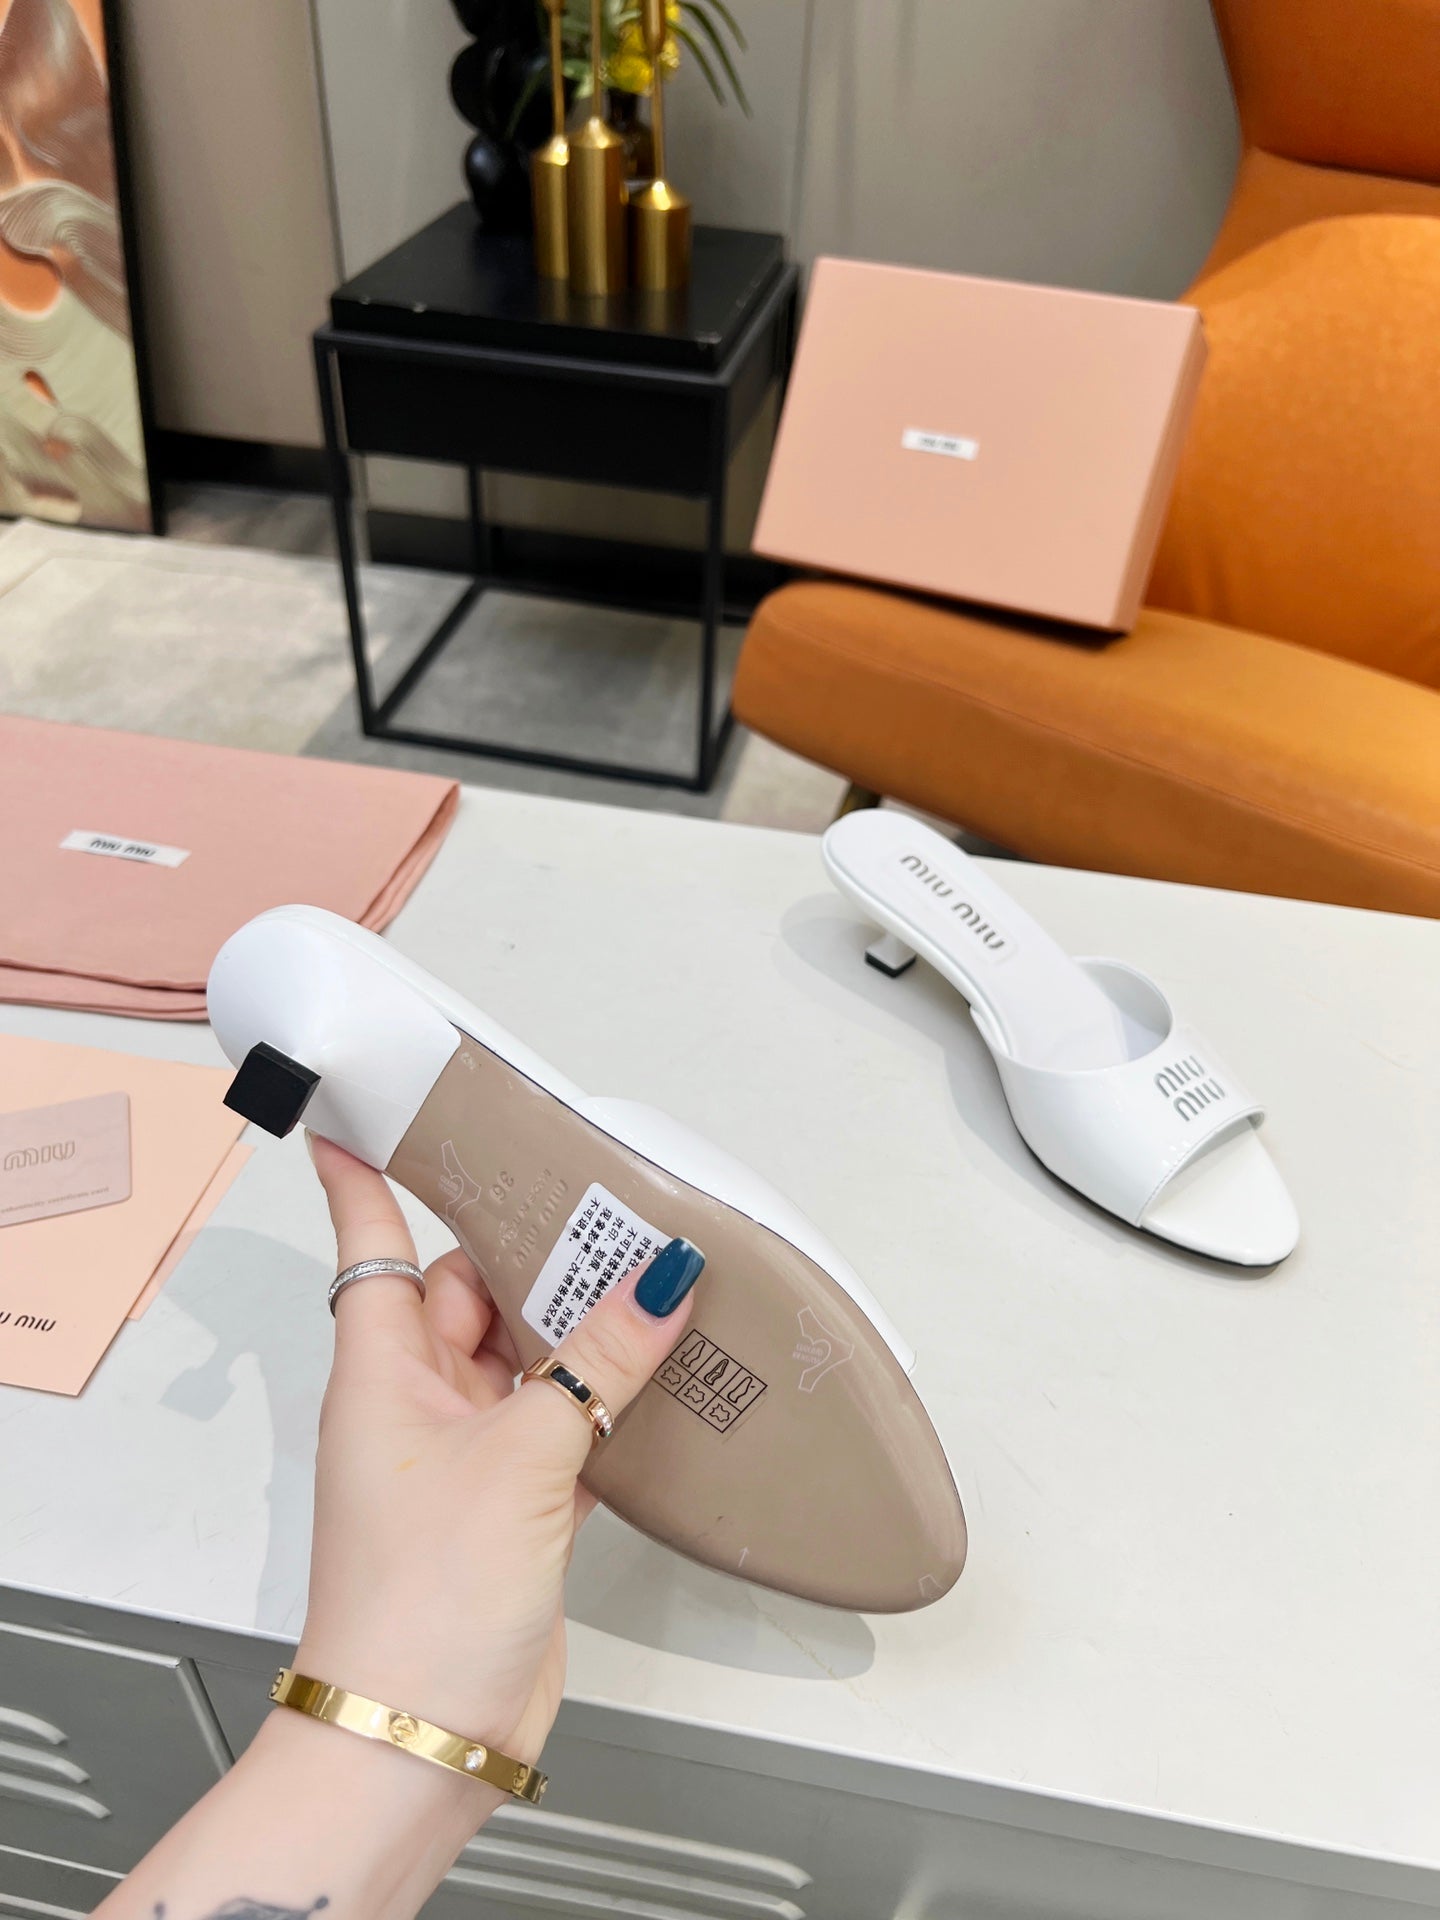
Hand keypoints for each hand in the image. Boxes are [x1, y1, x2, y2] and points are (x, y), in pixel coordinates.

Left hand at [296, 1135, 700, 1766]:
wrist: (423, 1737)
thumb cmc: (423, 1599)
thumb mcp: (522, 1456)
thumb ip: (598, 1363)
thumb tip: (660, 1283)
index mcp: (384, 1370)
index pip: (374, 1242)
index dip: (367, 1176)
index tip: (363, 1113)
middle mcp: (419, 1402)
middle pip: (477, 1293)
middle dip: (536, 1252)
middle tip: (606, 1202)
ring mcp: (467, 1456)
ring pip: (529, 1361)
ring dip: (583, 1333)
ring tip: (652, 1280)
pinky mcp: (513, 1507)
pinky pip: (563, 1427)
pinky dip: (606, 1406)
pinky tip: (658, 1386)